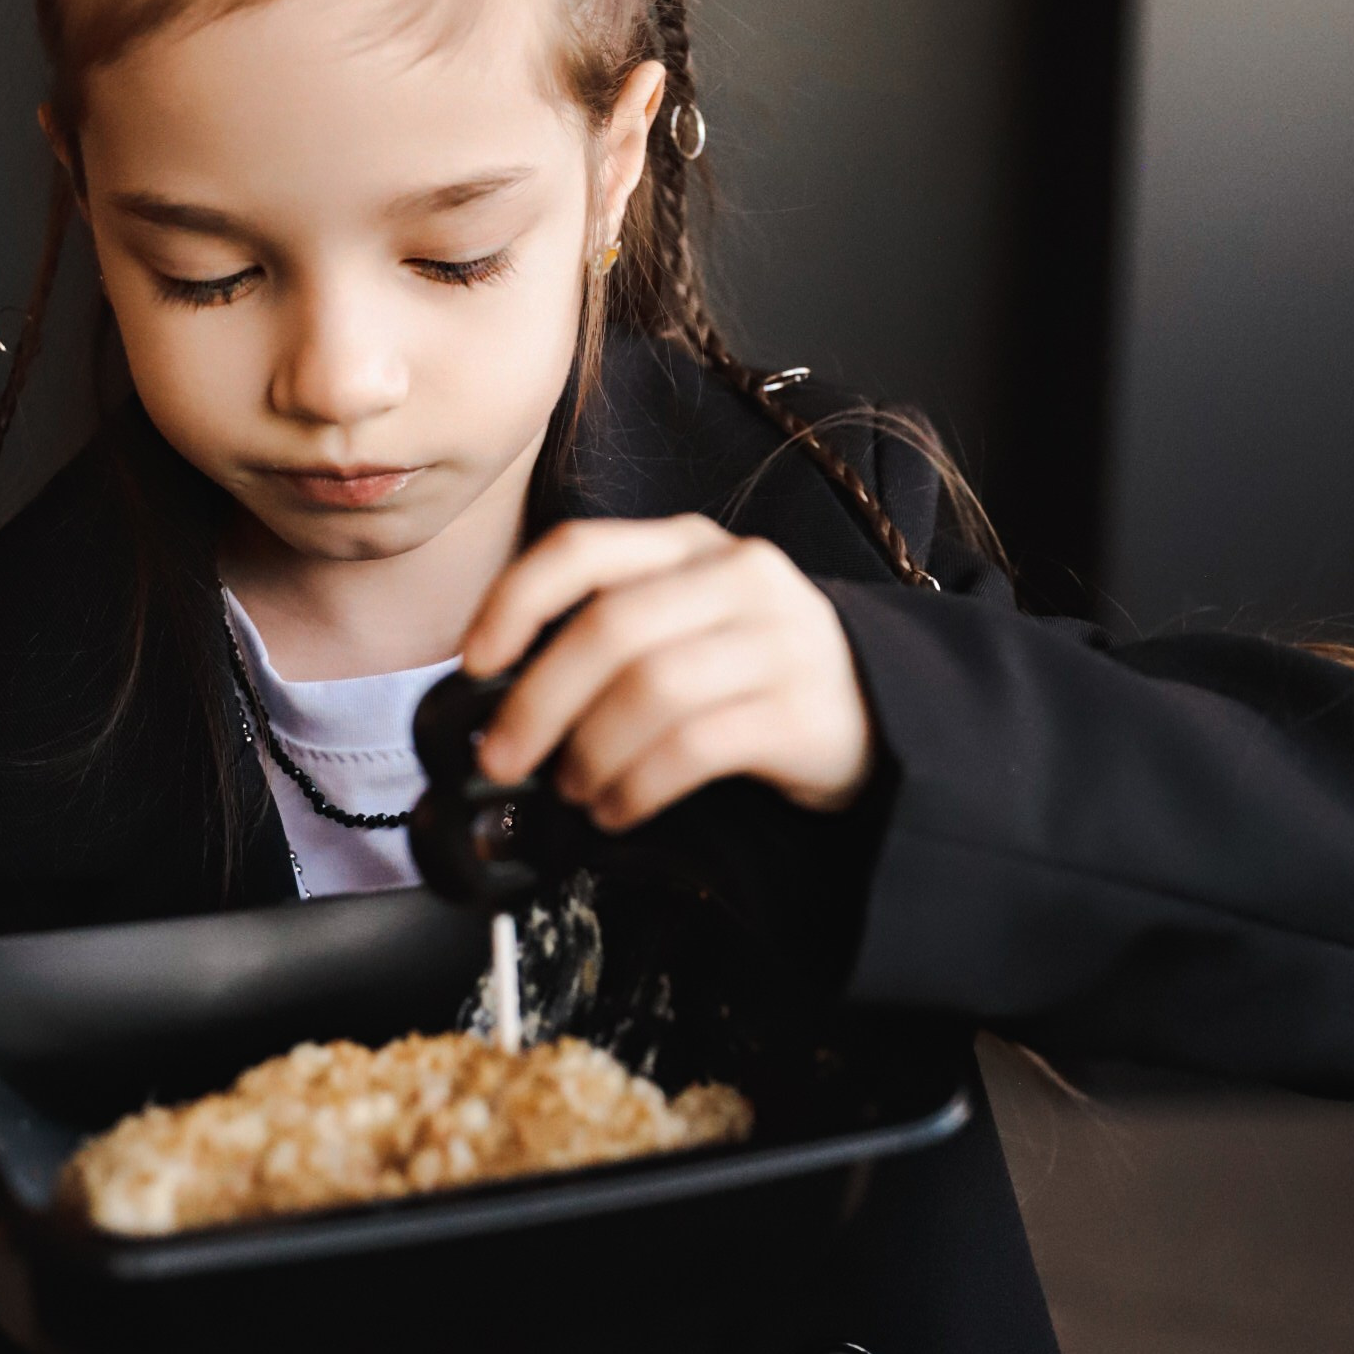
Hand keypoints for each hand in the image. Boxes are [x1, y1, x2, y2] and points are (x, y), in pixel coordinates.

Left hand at [462, 515, 876, 830]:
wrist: (881, 710)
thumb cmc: (749, 672)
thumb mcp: (685, 621)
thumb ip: (608, 633)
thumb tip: (495, 694)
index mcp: (689, 544)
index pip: (582, 548)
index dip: (513, 602)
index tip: (473, 664)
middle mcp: (737, 576)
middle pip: (611, 627)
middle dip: (537, 701)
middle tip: (500, 758)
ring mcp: (778, 639)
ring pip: (652, 688)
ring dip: (589, 751)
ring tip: (571, 789)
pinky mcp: (803, 710)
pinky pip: (697, 746)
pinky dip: (638, 785)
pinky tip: (617, 808)